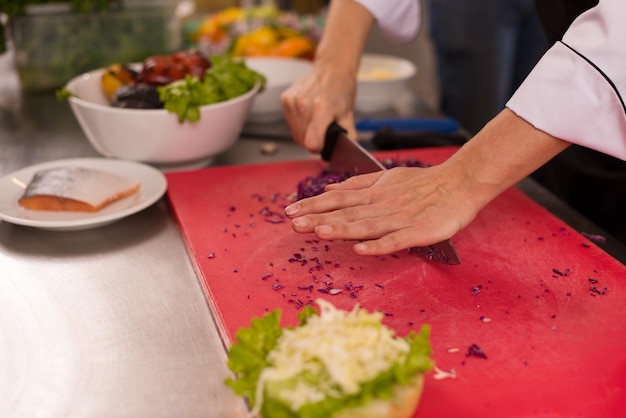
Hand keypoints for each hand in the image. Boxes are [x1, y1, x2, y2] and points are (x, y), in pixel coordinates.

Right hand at [280, 64, 357, 152]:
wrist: (331, 69)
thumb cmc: (340, 90)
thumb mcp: (349, 114)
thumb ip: (349, 135)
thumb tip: (349, 151)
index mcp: (321, 109)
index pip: (311, 143)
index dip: (319, 147)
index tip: (323, 143)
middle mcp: (303, 104)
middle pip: (302, 141)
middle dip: (313, 140)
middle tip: (322, 128)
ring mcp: (292, 101)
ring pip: (295, 134)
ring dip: (305, 133)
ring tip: (316, 120)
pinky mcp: (285, 99)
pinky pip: (289, 123)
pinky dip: (298, 123)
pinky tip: (307, 113)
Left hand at [283, 109, 570, 255]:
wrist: (459, 183)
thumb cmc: (422, 184)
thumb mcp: (385, 179)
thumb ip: (356, 185)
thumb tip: (326, 188)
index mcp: (372, 194)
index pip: (337, 200)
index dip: (312, 205)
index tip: (288, 211)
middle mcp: (380, 206)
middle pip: (346, 213)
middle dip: (317, 218)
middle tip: (292, 223)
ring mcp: (398, 219)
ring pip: (365, 225)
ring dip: (341, 229)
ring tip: (317, 232)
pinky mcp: (417, 232)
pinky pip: (395, 240)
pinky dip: (378, 245)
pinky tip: (360, 250)